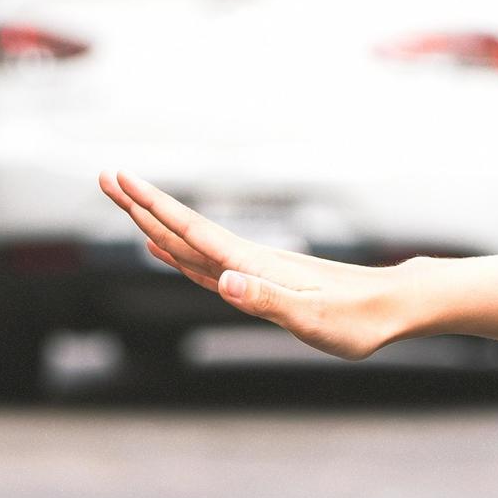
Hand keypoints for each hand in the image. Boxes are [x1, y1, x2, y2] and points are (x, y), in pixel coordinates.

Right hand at [101, 172, 413, 360]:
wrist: (393, 307)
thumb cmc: (356, 319)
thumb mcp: (311, 317)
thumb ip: (267, 300)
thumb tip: (227, 281)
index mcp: (252, 266)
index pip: (191, 232)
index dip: (153, 209)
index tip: (119, 181)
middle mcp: (248, 261)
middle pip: (184, 229)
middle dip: (143, 206)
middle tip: (104, 178)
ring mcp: (255, 268)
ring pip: (192, 243)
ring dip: (156, 224)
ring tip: (125, 205)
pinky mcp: (263, 279)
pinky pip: (209, 263)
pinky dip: (180, 253)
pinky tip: (168, 250)